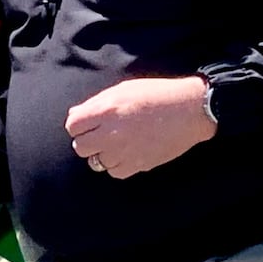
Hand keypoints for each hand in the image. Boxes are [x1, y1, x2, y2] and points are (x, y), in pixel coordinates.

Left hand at [65, 76, 214, 178]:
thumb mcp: (124, 89)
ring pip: (96, 163)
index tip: (88, 123)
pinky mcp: (138, 165)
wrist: (189, 110)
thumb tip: (74, 114)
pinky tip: (128, 152)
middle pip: (80, 147)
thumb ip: (96, 102)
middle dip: (87, 140)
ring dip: (103, 153)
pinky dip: (117, 164)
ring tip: (118, 142)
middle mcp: (112, 132)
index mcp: (107, 109)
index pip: (72, 126)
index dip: (79, 124)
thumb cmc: (157, 94)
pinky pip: (115, 172)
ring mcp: (125, 151)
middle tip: (101, 134)